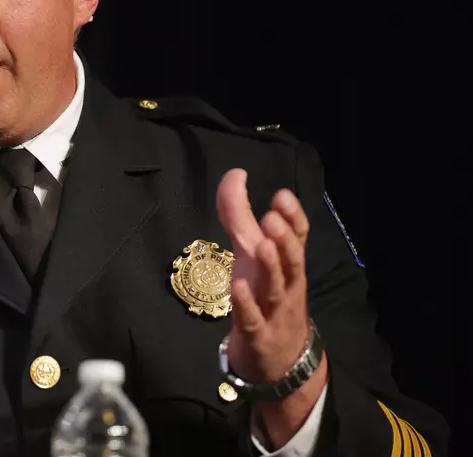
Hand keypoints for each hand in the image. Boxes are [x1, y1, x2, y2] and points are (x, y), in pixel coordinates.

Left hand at [217, 169, 326, 446]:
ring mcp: (274, 310)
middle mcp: (285, 284)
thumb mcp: (251, 253)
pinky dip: (246, 305)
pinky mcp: (257, 334)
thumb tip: (235, 174)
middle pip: (293, 260)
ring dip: (271, 267)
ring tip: (262, 246)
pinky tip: (237, 288)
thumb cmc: (262, 296)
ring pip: (277, 288)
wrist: (278, 359)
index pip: (298, 237)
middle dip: (285, 239)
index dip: (293, 218)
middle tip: (273, 219)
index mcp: (286, 264)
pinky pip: (253, 319)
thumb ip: (241, 215)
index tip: (282, 196)